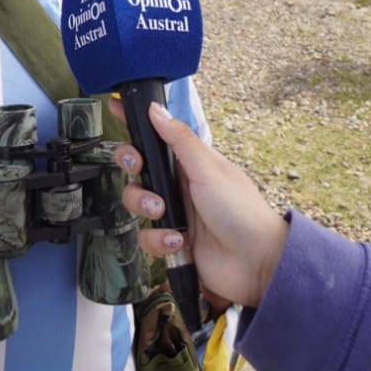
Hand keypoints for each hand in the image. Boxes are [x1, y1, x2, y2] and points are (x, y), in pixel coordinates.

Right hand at [112, 100, 288, 307]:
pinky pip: (147, 236)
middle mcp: (179, 185)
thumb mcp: (209, 169)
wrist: (256, 262)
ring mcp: (174, 212)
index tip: (115, 109)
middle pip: (138, 167)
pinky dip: (158, 239)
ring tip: (163, 214)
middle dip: (131, 165)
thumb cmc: (242, 211)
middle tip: (137, 167)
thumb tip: (155, 109)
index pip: (157, 136)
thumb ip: (179, 140)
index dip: (135, 124)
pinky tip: (177, 241)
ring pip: (136, 201)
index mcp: (190, 162)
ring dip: (144, 206)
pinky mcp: (170, 240)